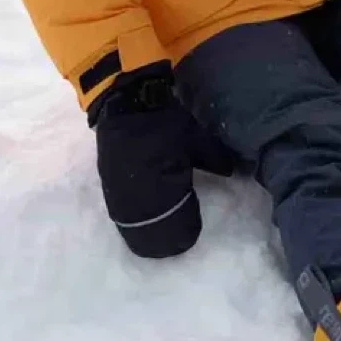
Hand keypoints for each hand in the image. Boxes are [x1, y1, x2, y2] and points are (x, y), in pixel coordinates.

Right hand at [88, 62, 227, 256]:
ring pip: (132, 223)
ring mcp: (119, 191)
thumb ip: (214, 159)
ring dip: (147, 227)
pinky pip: (120, 209)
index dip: (184, 229)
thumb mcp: (196, 139)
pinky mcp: (108, 182)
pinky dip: (134, 215)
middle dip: (164, 235)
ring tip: (161, 229)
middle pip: (149, 229)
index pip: (174, 221)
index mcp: (162, 187)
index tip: (193, 231)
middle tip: (178, 237)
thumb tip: (232, 173)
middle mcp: (137, 196)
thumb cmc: (165, 122)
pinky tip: (143, 214)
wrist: (127, 103)